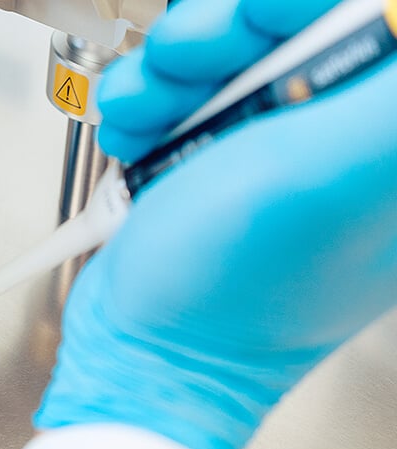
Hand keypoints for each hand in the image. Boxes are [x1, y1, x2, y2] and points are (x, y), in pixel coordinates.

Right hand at [35, 0, 396, 448]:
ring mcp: (276, 155)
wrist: (137, 354)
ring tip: (149, 110)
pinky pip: (188, 97)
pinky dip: (150, 101)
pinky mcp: (219, 164)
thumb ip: (381, 98)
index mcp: (385, 148)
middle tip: (196, 59)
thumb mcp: (314, 176)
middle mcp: (340, 146)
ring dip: (174, 68)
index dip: (307, 8)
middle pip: (296, 30)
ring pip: (234, 56)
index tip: (261, 16)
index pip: (376, 24)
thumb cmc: (221, 294)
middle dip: (229, 30)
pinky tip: (137, 133)